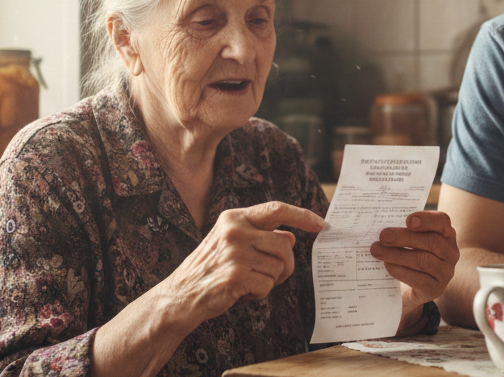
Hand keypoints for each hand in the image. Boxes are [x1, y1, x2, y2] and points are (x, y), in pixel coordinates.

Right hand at [161, 201, 326, 325]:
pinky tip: (240, 292)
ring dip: (269, 280)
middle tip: (270, 274)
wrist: (181, 295)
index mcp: (234, 217)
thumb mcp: (233, 242)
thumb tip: (291, 237)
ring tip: (246, 281)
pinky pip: (267, 286)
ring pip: (278, 267)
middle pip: (284, 244)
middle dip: (285, 264)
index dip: (303, 216)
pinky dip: (258, 294)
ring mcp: (234, 253)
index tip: (322, 224)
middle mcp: (234, 230)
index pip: (277, 209)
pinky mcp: (235, 276)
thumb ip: (260, 235)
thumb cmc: (211, 268)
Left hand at [370, 211, 458, 316]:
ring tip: (377, 250)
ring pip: (423, 261)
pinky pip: (419, 279)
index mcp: (446, 233)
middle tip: (383, 236)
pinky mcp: (435, 289)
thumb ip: (404, 230)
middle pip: (431, 241)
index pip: (442, 221)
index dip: (426, 220)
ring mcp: (445, 272)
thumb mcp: (412, 240)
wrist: (412, 287)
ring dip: (397, 254)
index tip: (408, 221)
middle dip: (405, 237)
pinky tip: (387, 265)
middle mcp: (450, 252)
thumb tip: (385, 227)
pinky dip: (401, 271)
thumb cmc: (411, 254)